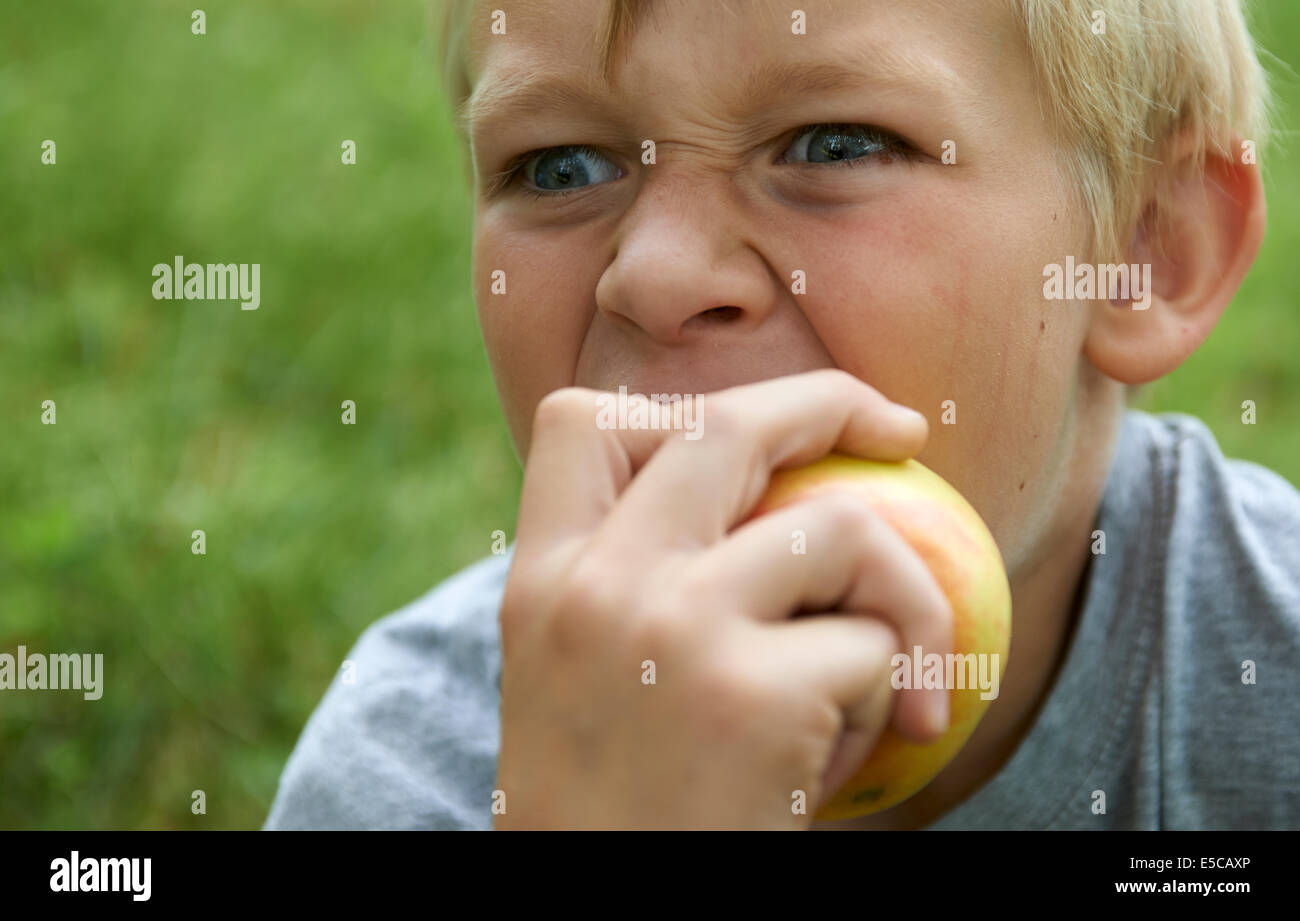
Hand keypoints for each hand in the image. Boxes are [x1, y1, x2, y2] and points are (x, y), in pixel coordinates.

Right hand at [493, 369, 952, 828]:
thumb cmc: (613, 814)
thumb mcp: (588, 680)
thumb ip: (639, 586)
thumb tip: (772, 497)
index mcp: (540, 580)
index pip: (577, 423)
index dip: (673, 406)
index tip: (751, 432)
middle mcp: (596, 586)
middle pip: (726, 426)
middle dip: (832, 402)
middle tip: (901, 431)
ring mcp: (673, 629)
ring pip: (841, 528)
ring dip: (895, 595)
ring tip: (878, 682)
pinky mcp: (755, 694)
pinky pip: (877, 647)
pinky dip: (891, 696)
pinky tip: (843, 762)